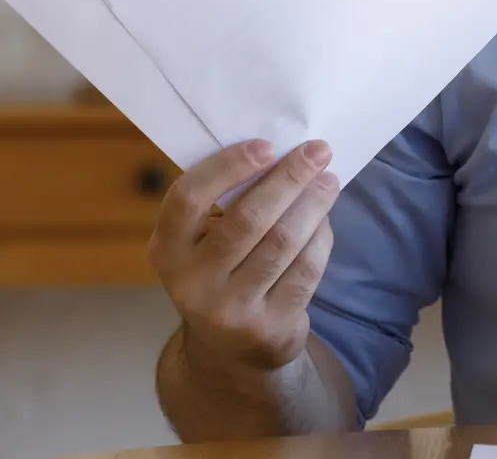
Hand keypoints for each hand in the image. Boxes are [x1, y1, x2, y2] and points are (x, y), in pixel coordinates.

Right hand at [147, 139, 340, 374]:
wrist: (230, 350)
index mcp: (167, 250)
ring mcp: (229, 310)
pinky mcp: (267, 327)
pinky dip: (320, 238)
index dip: (227, 168)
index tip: (266, 145)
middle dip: (288, 179)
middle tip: (318, 150)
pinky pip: (305, 270)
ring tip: (329, 181)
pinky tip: (325, 220)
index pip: (187, 199)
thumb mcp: (203, 244)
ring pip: (281, 243)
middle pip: (247, 219)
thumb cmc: (221, 272)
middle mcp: (190, 283)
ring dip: (313, 204)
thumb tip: (283, 153)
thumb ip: (225, 204)